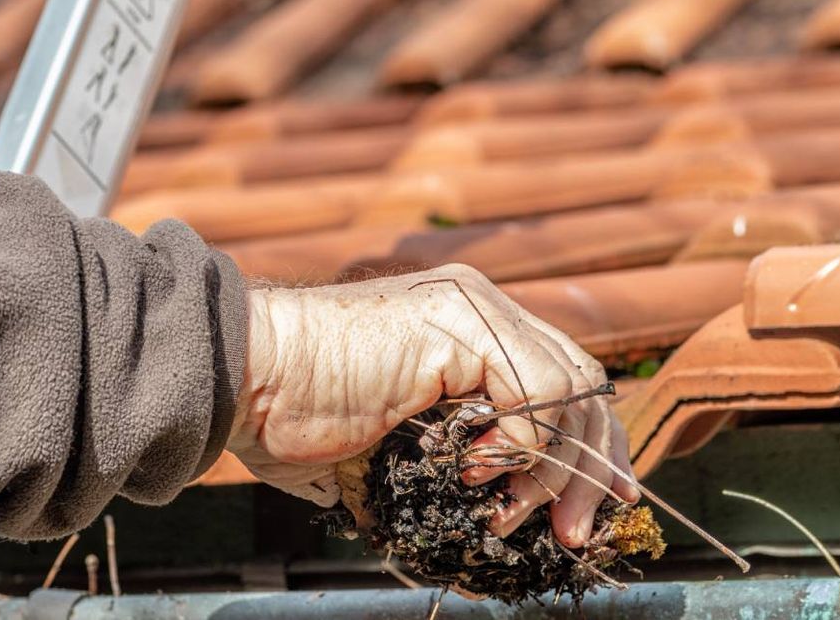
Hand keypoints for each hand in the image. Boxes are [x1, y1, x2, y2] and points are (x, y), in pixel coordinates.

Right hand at [229, 264, 637, 546]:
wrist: (246, 376)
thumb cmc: (292, 415)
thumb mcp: (393, 446)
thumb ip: (448, 464)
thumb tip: (492, 526)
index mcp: (466, 328)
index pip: (563, 381)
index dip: (589, 449)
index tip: (591, 512)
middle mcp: (480, 306)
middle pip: (584, 382)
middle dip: (593, 468)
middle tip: (575, 534)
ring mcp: (473, 307)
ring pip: (572, 388)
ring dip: (556, 470)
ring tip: (511, 514)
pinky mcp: (460, 321)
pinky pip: (538, 388)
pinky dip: (526, 442)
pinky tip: (479, 469)